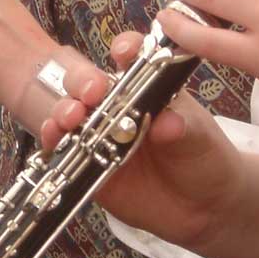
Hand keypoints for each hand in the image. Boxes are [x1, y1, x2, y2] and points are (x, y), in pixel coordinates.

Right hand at [37, 31, 244, 251]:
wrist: (205, 207)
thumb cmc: (205, 157)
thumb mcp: (199, 136)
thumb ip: (182, 127)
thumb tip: (166, 124)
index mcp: (147, 87)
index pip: (132, 58)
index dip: (125, 49)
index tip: (124, 53)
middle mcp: (118, 107)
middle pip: (89, 82)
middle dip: (83, 81)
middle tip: (92, 92)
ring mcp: (101, 135)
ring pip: (72, 113)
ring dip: (64, 110)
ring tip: (72, 118)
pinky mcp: (90, 165)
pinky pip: (65, 150)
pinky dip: (54, 141)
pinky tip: (53, 138)